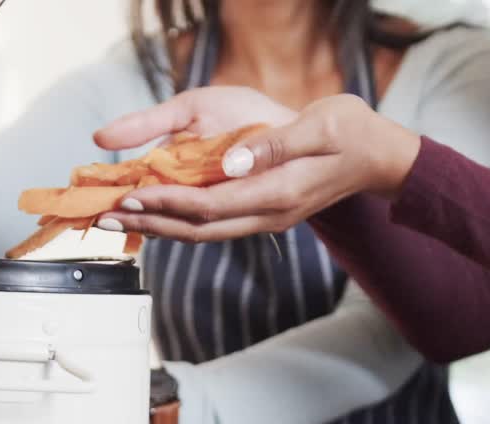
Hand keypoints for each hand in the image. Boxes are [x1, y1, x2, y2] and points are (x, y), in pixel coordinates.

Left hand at [95, 93, 421, 242]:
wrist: (381, 157)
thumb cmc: (353, 133)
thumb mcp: (320, 126)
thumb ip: (275, 145)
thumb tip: (232, 162)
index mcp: (278, 194)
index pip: (210, 207)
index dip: (167, 203)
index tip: (132, 195)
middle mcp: (269, 215)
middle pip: (198, 229)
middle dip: (151, 222)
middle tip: (107, 216)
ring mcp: (267, 217)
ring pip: (204, 231)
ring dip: (161, 225)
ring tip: (121, 218)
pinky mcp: (264, 211)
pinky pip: (214, 223)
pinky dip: (181, 220)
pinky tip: (158, 212)